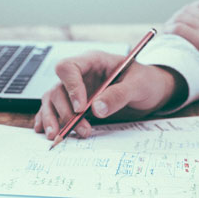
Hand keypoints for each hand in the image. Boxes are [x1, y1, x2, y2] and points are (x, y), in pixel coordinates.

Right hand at [34, 51, 183, 138]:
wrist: (152, 91)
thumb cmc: (146, 81)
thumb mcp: (138, 85)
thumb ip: (118, 95)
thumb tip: (97, 109)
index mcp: (93, 61)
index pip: (68, 68)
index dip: (71, 87)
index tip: (81, 108)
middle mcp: (80, 75)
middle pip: (58, 89)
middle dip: (65, 112)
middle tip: (81, 129)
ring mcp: (76, 90)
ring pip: (52, 101)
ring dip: (53, 119)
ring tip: (57, 136)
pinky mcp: (75, 105)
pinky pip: (55, 110)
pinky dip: (48, 120)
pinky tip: (46, 131)